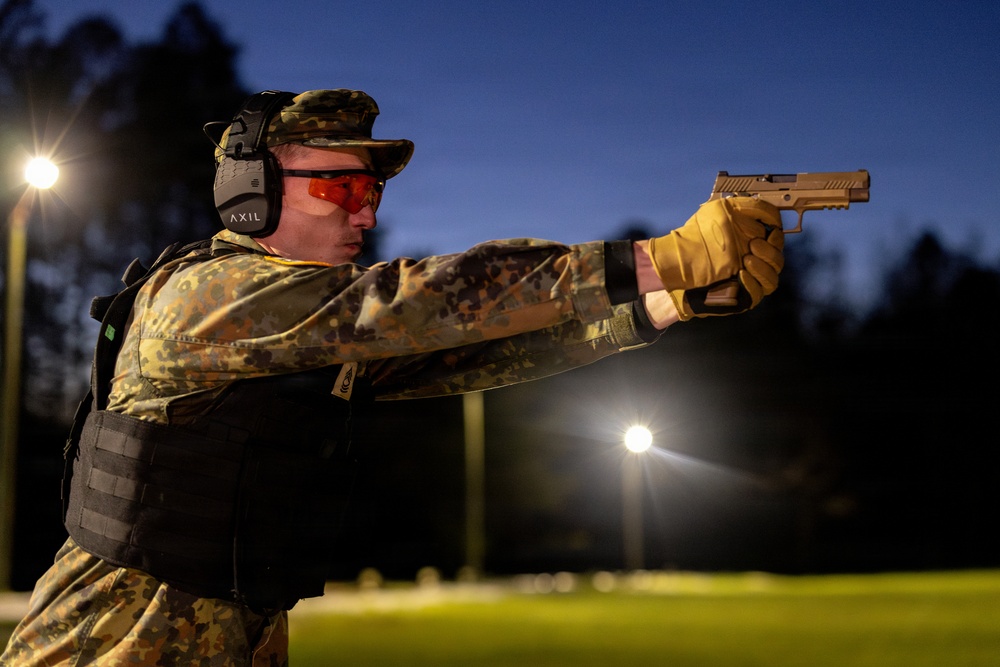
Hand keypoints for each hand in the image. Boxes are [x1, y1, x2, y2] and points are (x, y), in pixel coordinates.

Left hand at [647, 197, 783, 319]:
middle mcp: (753, 263)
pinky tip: (741, 275)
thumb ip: (748, 207)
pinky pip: (756, 295)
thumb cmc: (699, 236)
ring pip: (771, 281)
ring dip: (763, 269)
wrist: (678, 260)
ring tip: (746, 260)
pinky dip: (752, 285)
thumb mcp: (720, 211)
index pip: (777, 244)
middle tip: (752, 245)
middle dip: (769, 253)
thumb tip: (772, 211)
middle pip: (777, 262)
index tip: (771, 230)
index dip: (777, 237)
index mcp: (752, 244)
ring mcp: (748, 281)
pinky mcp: (739, 297)